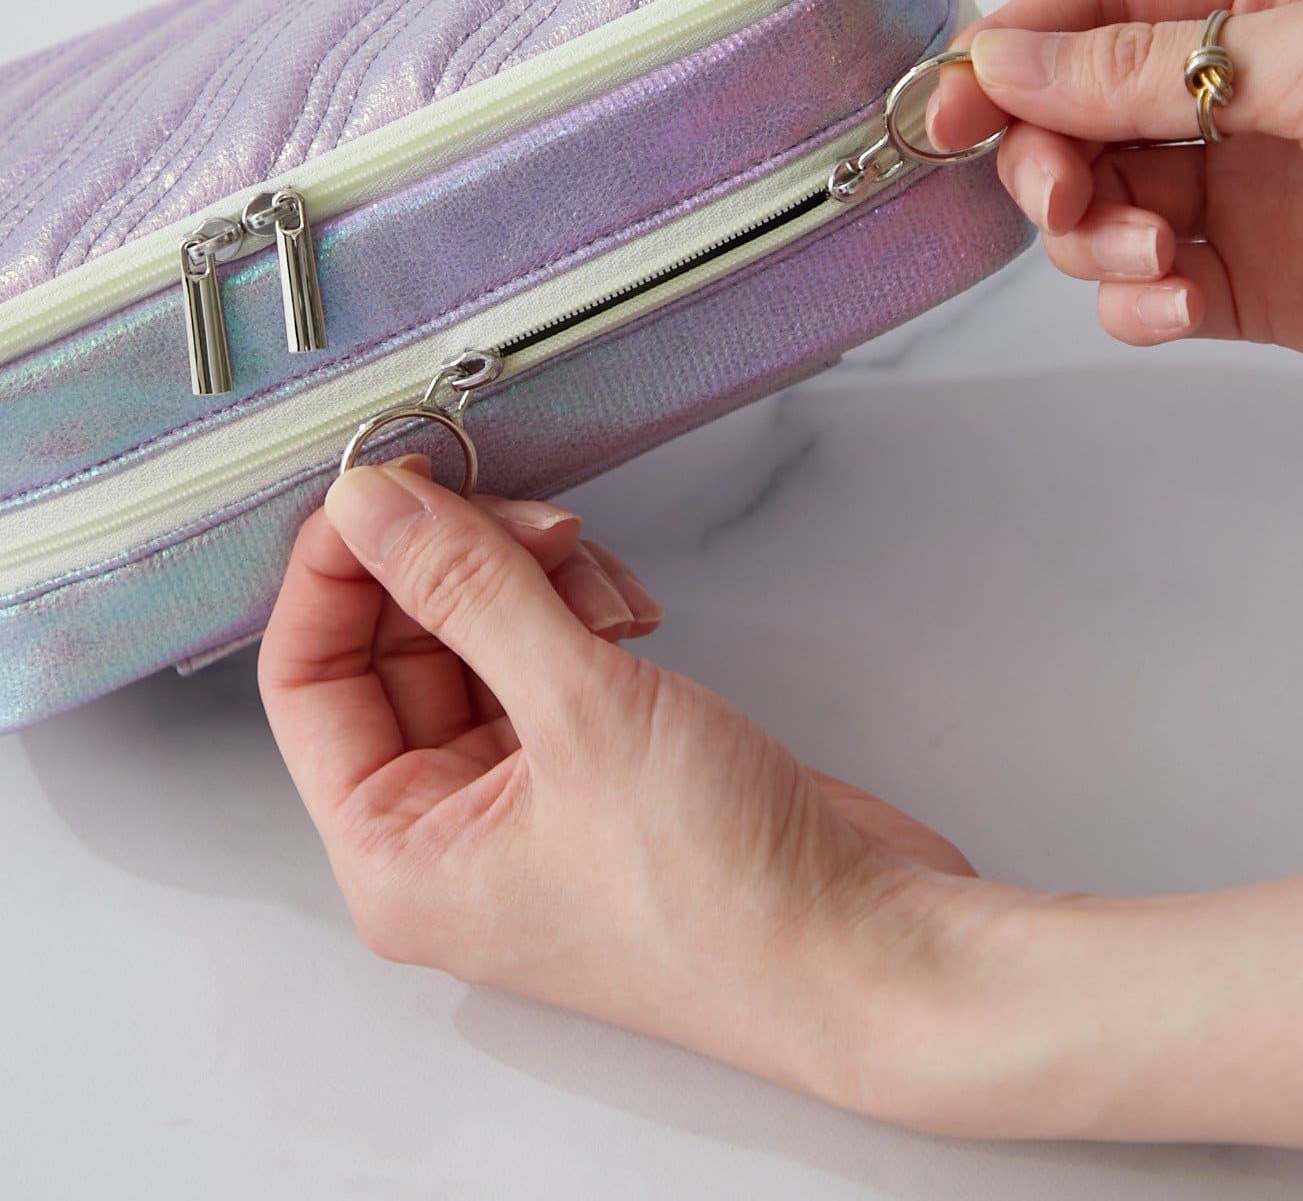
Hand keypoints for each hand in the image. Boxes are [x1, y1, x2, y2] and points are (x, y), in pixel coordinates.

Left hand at [257, 459, 1033, 1122]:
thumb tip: (374, 508)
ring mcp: (527, 793)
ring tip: (606, 591)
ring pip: (483, 634)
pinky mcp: (599, 762)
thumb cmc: (726, 899)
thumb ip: (469, 591)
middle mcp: (448, 827)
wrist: (866, 948)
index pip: (305, 677)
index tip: (388, 485)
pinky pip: (550, 649)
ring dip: (539, 582)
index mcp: (397, 852)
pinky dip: (584, 611)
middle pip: (399, 643)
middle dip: (463, 564)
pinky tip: (635, 620)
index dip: (338, 569)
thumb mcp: (582, 714)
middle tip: (526, 516)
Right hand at [929, 0, 1302, 399]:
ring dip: (1096, 237)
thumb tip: (1008, 56)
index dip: (1010, 51)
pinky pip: (1147, 288)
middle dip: (1050, 157)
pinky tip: (1175, 305)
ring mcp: (1246, 185)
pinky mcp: (1258, 281)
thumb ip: (1146, 64)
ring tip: (1158, 260)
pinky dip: (1136, 303)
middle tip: (1063, 196)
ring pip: (1100, 204)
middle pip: (1077, 111)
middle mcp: (1243, 81)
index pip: (1096, 1)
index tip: (947, 106)